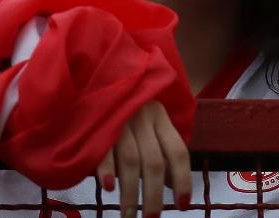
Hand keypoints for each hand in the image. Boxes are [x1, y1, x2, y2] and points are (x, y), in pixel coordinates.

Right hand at [96, 101, 190, 217]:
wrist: (95, 75)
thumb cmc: (122, 106)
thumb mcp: (147, 120)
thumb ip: (159, 147)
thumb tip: (171, 184)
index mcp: (160, 116)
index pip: (178, 152)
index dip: (183, 180)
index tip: (183, 206)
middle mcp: (143, 116)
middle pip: (154, 162)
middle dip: (154, 195)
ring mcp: (119, 118)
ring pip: (131, 161)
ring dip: (131, 192)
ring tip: (130, 215)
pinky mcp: (96, 121)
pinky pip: (104, 149)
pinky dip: (107, 170)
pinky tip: (109, 189)